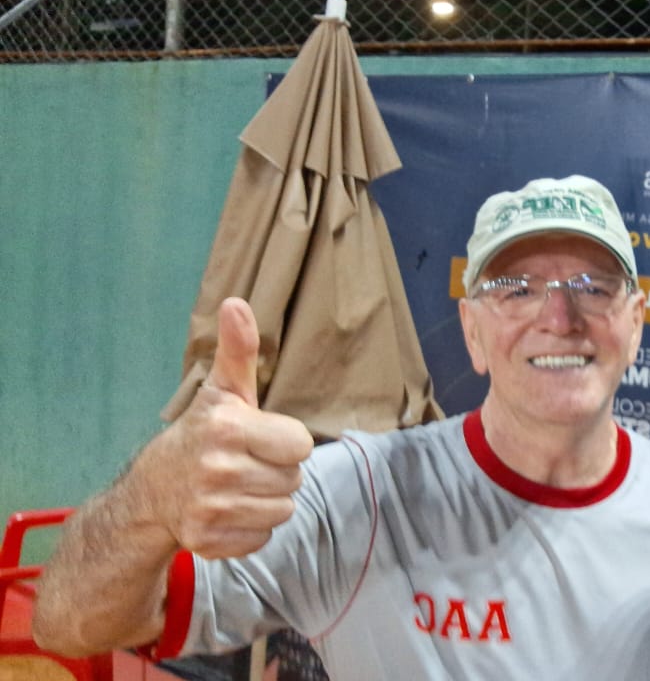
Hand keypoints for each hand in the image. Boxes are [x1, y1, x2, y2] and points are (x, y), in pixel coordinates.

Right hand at [138, 297, 313, 557]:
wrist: (152, 490)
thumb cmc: (202, 433)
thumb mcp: (223, 391)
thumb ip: (239, 351)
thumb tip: (236, 303)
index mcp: (228, 427)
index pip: (301, 445)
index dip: (286, 441)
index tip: (260, 438)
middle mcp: (217, 469)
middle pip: (295, 479)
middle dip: (277, 470)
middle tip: (247, 462)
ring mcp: (210, 508)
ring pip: (283, 510)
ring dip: (267, 499)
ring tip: (238, 485)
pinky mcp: (208, 541)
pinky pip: (263, 537)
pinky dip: (251, 527)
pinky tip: (229, 510)